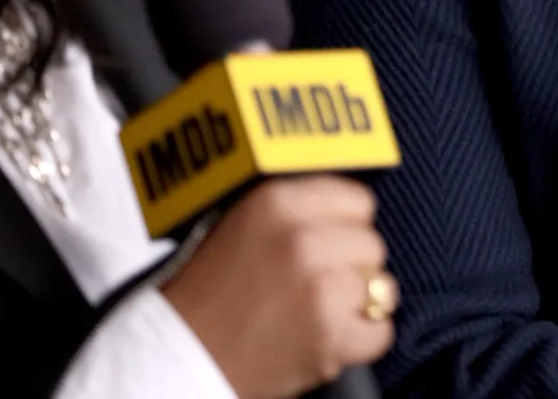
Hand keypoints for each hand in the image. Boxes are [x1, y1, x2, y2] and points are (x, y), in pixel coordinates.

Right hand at [161, 175, 394, 398]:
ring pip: (381, 286)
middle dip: (350, 266)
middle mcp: (303, 240)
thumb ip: (294, 209)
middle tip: (317, 284)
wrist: (175, 358)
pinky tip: (327, 339)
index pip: (358, 201)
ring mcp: (320, 290)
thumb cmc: (205, 294)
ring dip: (357, 303)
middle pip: (371, 245)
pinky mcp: (331, 338)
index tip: (331, 242)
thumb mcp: (241, 223)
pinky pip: (381, 332)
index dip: (346, 225)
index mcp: (277, 203)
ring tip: (318, 312)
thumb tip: (345, 206)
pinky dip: (360, 340)